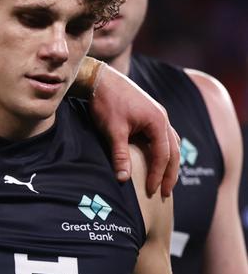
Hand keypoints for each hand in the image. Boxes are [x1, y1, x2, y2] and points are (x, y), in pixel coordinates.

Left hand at [89, 64, 179, 197]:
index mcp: (157, 121)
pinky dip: (164, 151)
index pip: (163, 155)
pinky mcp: (150, 114)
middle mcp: (163, 117)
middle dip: (170, 173)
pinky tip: (159, 160)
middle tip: (166, 193)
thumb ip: (120, 155)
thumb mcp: (113, 131)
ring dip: (170, 163)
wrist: (100, 79)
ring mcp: (158, 114)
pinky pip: (164, 136)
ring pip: (171, 143)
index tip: (152, 191)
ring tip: (166, 180)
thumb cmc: (106, 103)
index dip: (158, 175)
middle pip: (173, 150)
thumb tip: (123, 179)